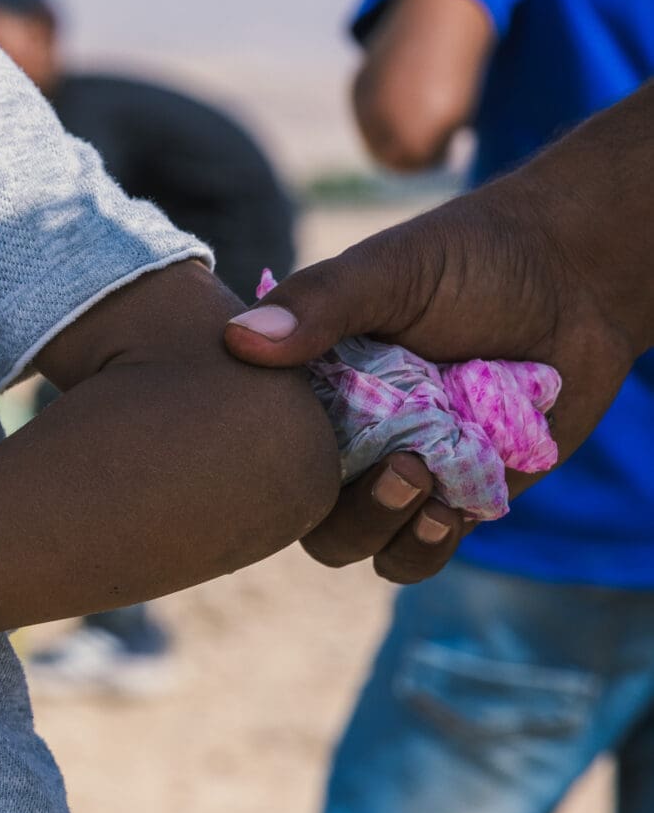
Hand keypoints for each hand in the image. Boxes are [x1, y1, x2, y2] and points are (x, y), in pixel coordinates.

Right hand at [227, 177, 634, 584]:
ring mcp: (397, 467)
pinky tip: (453, 514)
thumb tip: (239, 341)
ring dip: (382, 530)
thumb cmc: (471, 260)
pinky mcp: (455, 498)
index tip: (304, 446)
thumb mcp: (388, 269)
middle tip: (400, 467)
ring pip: (355, 540)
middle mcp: (343, 429)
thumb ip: (319, 302)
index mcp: (309, 378)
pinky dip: (426, 546)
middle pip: (301, 506)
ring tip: (427, 487)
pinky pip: (419, 552)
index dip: (262, 456)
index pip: (257, 435)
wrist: (572, 280)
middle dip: (343, 509)